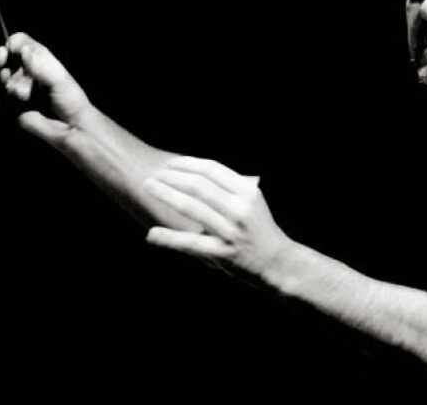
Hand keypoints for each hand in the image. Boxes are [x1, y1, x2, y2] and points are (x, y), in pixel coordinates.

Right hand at [0, 32, 91, 143]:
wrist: (69, 126)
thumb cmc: (69, 99)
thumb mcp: (58, 79)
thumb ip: (41, 65)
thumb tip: (23, 49)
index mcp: (38, 59)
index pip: (19, 42)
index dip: (12, 44)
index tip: (10, 51)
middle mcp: (25, 70)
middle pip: (3, 54)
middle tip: (2, 64)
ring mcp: (15, 85)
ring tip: (9, 84)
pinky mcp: (8, 101)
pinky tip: (8, 95)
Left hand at [142, 156, 292, 279]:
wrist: (278, 262)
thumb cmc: (259, 230)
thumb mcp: (251, 202)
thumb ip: (230, 188)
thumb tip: (197, 173)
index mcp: (247, 191)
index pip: (212, 169)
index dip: (187, 164)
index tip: (169, 163)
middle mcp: (240, 208)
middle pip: (199, 185)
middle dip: (172, 176)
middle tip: (152, 174)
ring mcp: (231, 231)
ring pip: (192, 208)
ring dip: (166, 195)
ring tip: (148, 188)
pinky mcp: (223, 253)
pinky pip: (191, 243)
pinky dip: (170, 238)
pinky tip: (152, 233)